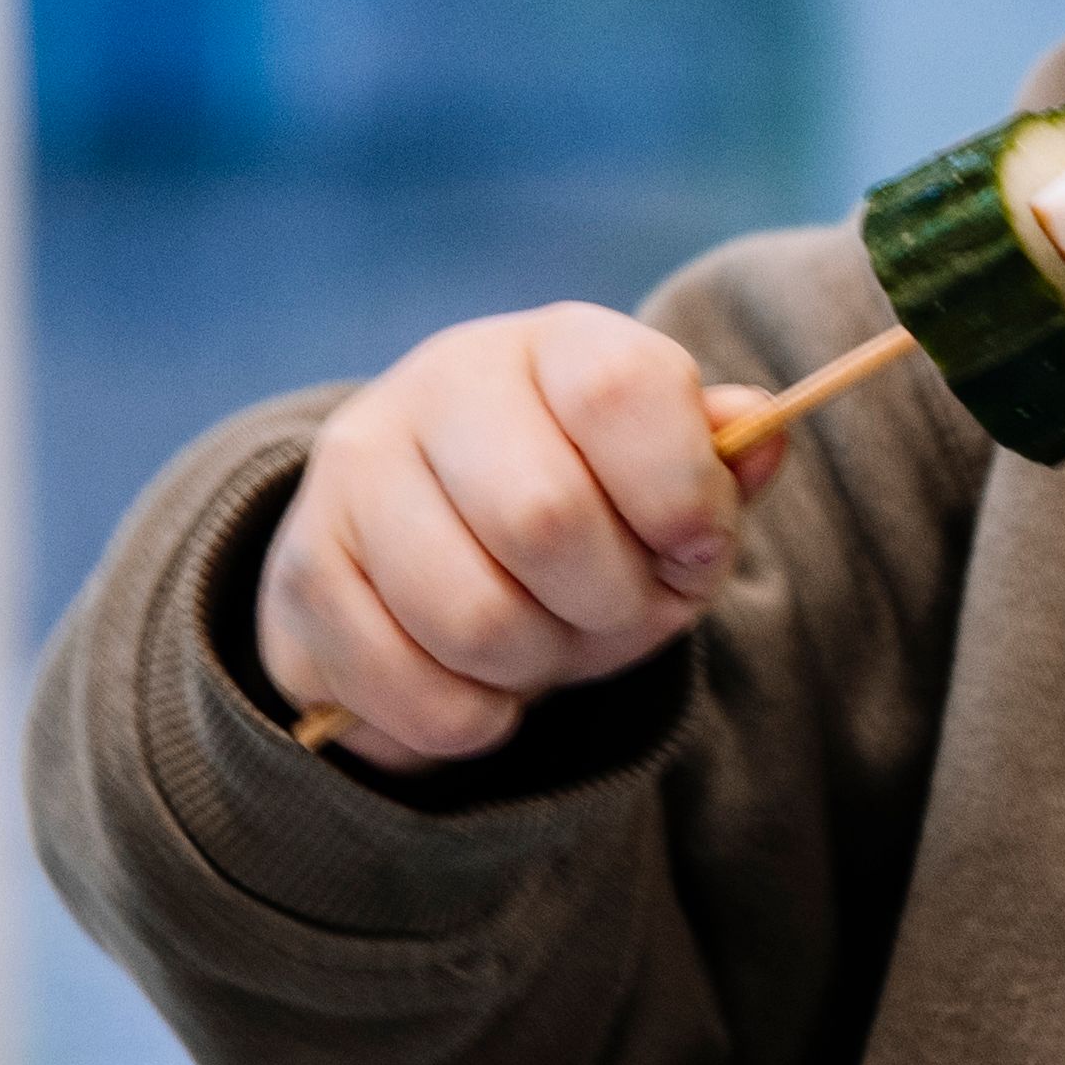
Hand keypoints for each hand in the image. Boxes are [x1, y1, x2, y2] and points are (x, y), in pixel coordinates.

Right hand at [249, 309, 764, 769]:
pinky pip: (415, 689)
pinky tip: (482, 683)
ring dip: (538, 666)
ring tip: (543, 645)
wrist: (421, 550)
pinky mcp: (306, 571)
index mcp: (555, 345)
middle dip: (611, 605)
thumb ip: (716, 467)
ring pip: (474, 619)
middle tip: (618, 614)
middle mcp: (442, 385)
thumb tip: (758, 433)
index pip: (622, 390)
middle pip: (546, 520)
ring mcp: (357, 472)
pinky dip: (475, 718)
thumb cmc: (580, 512)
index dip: (681, 495)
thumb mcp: (661, 485)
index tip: (694, 547)